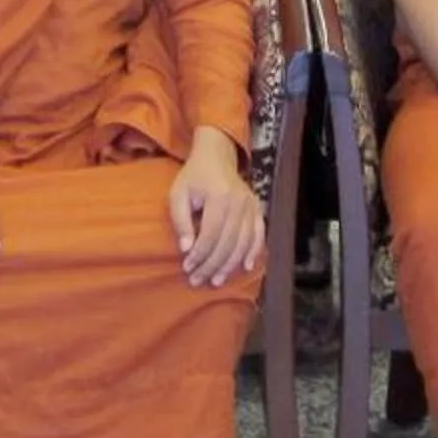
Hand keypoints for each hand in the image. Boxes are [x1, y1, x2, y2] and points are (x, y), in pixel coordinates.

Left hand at [168, 131, 264, 285]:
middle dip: (212, 265)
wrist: (216, 156)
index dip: (200, 254)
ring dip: (230, 265)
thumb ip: (181, 221)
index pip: (211, 234)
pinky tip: (247, 267)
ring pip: (243, 243)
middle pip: (228, 243)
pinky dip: (254, 252)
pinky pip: (259, 235)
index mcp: (219, 196)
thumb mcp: (178, 194)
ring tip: (216, 280)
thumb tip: (187, 248)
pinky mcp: (258, 209)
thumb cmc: (194, 177)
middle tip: (198, 280)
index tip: (187, 268)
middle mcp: (239, 202)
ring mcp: (252, 206)